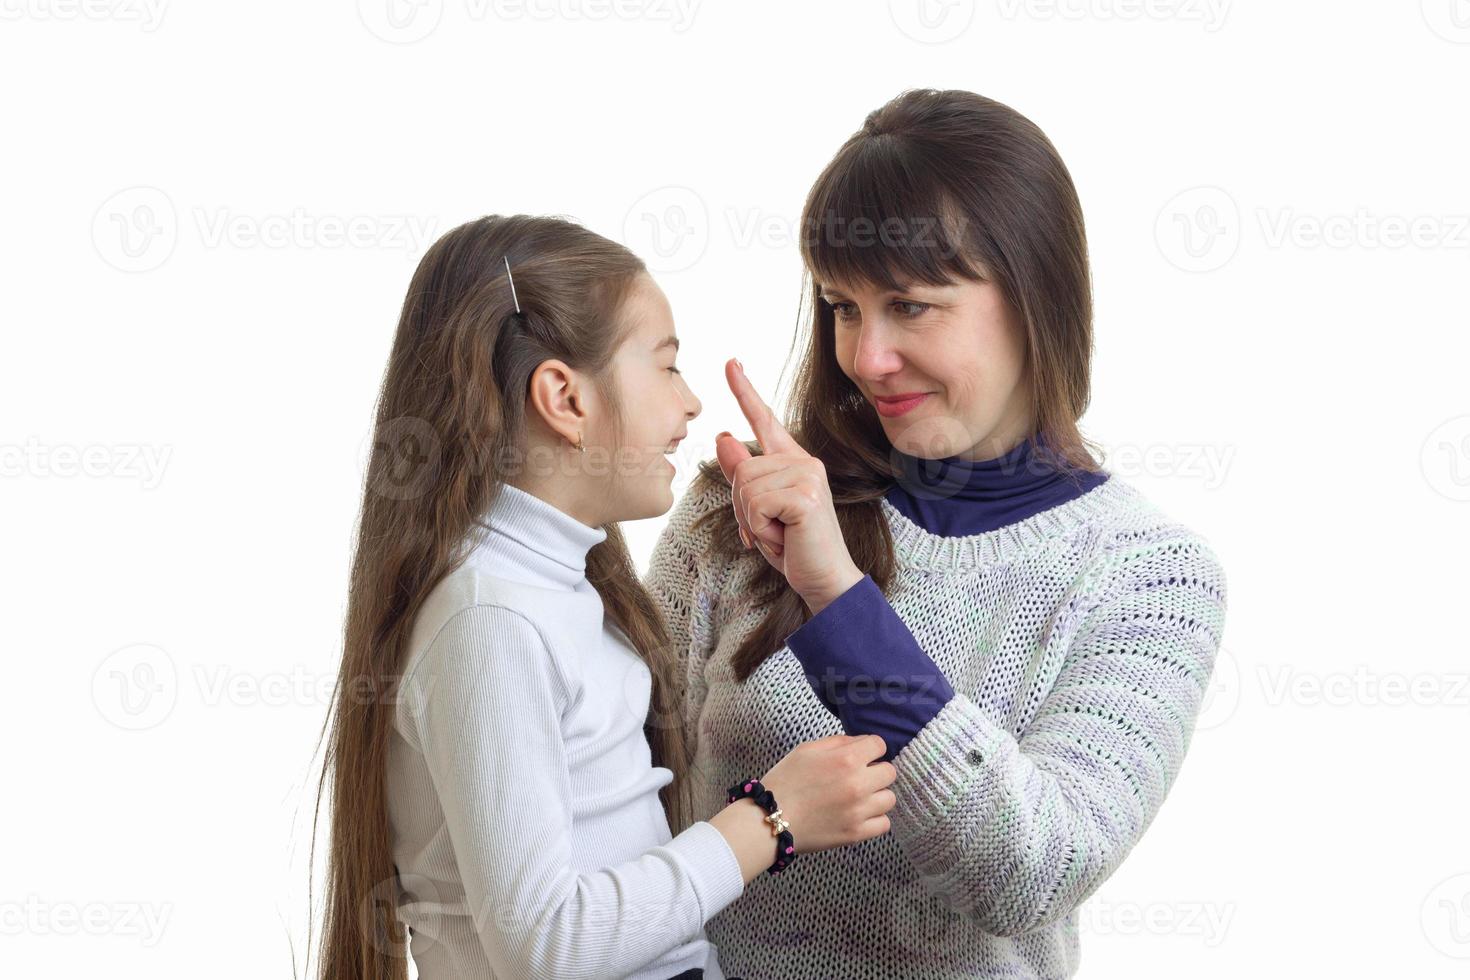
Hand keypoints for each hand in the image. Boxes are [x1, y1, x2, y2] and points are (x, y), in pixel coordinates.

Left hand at [715, 358, 863, 614]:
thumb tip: (723, 436)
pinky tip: (784, 537)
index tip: (731, 362)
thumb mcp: (759, 509)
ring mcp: (807, 475)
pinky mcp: (805, 495)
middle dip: (742, 509)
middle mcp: (804, 461)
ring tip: (780, 533)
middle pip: (741, 470)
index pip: (765, 419)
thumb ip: (742, 475)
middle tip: (770, 530)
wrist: (824, 580)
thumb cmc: (794, 545)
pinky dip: (760, 529)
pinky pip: (755, 504)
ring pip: (745, 487)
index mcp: (793, 462)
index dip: (745, 390)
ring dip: (752, 521)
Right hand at [758, 733, 895, 852]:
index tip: (861, 755)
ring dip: (877, 795)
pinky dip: (875, 819)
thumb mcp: (806, 749)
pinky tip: (859, 815)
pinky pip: (884, 824)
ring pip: (889, 798)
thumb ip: (838, 742)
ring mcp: (860, 811)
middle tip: (859, 777)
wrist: (769, 819)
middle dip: (876, 771)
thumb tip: (861, 743)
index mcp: (847, 759)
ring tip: (859, 798)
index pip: (880, 745)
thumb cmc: (785, 780)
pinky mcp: (857, 833)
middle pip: (890, 772)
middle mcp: (858, 783)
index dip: (870, 748)